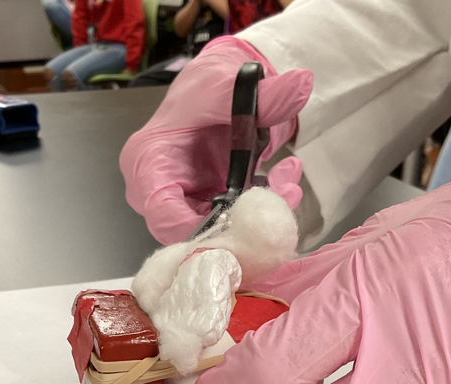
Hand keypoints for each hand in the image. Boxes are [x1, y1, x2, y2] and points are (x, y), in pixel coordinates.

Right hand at [120, 37, 312, 244]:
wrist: (213, 91)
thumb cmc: (204, 88)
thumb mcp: (228, 85)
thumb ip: (264, 95)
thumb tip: (302, 83)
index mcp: (148, 163)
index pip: (163, 216)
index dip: (201, 232)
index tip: (245, 224)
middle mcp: (159, 191)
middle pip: (192, 233)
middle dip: (242, 224)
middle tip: (282, 199)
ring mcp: (184, 203)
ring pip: (218, 231)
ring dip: (259, 215)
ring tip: (290, 185)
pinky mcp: (207, 207)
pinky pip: (234, 221)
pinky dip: (262, 207)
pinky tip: (285, 180)